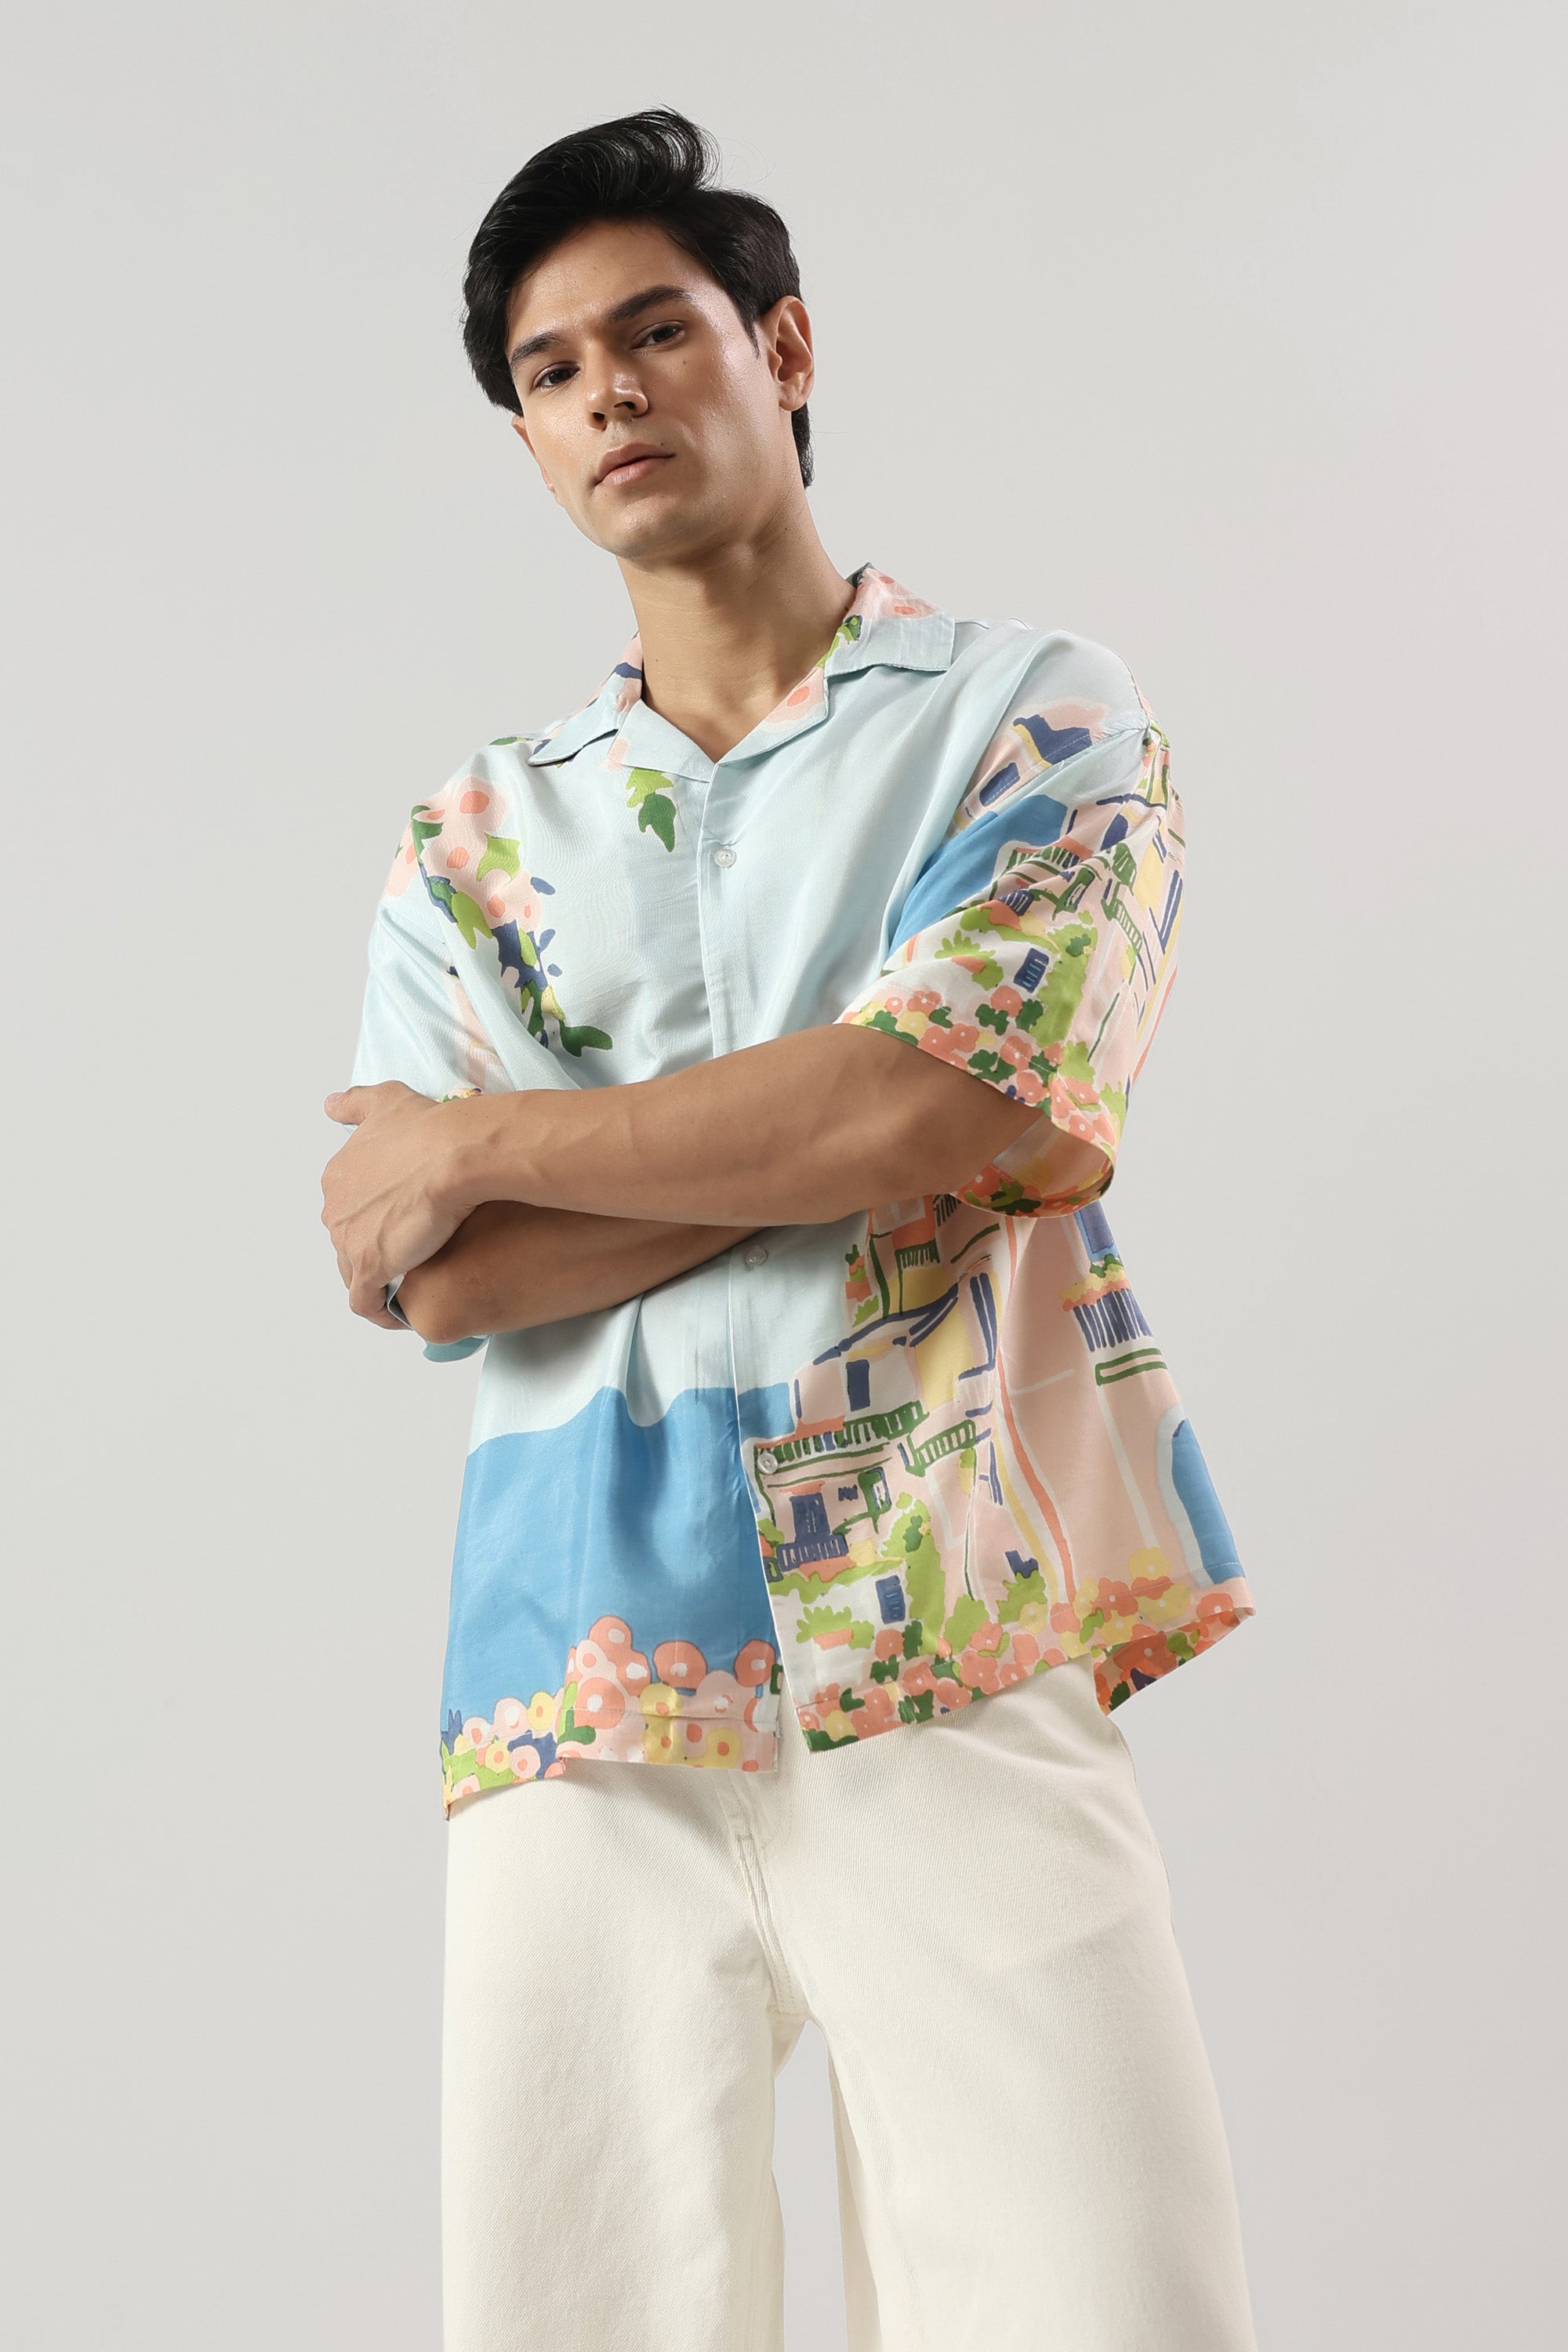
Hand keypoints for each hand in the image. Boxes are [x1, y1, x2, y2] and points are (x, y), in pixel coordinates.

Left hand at [320, 1082, 469, 1325]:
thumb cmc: (429, 1129)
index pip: (350, 1207)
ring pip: (355, 1271)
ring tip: (409, 1280)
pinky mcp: (369, 1268)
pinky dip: (379, 1310)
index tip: (401, 1220)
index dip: (375, 1216)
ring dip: (378, 1278)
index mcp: (339, 1175)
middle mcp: (335, 1208)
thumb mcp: (386, 1101)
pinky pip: (365, 1302)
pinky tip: (398, 1314)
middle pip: (350, 1239)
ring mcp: (348, 1240)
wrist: (456, 1154)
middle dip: (374, 1246)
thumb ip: (355, 1104)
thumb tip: (329, 1105)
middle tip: (411, 1249)